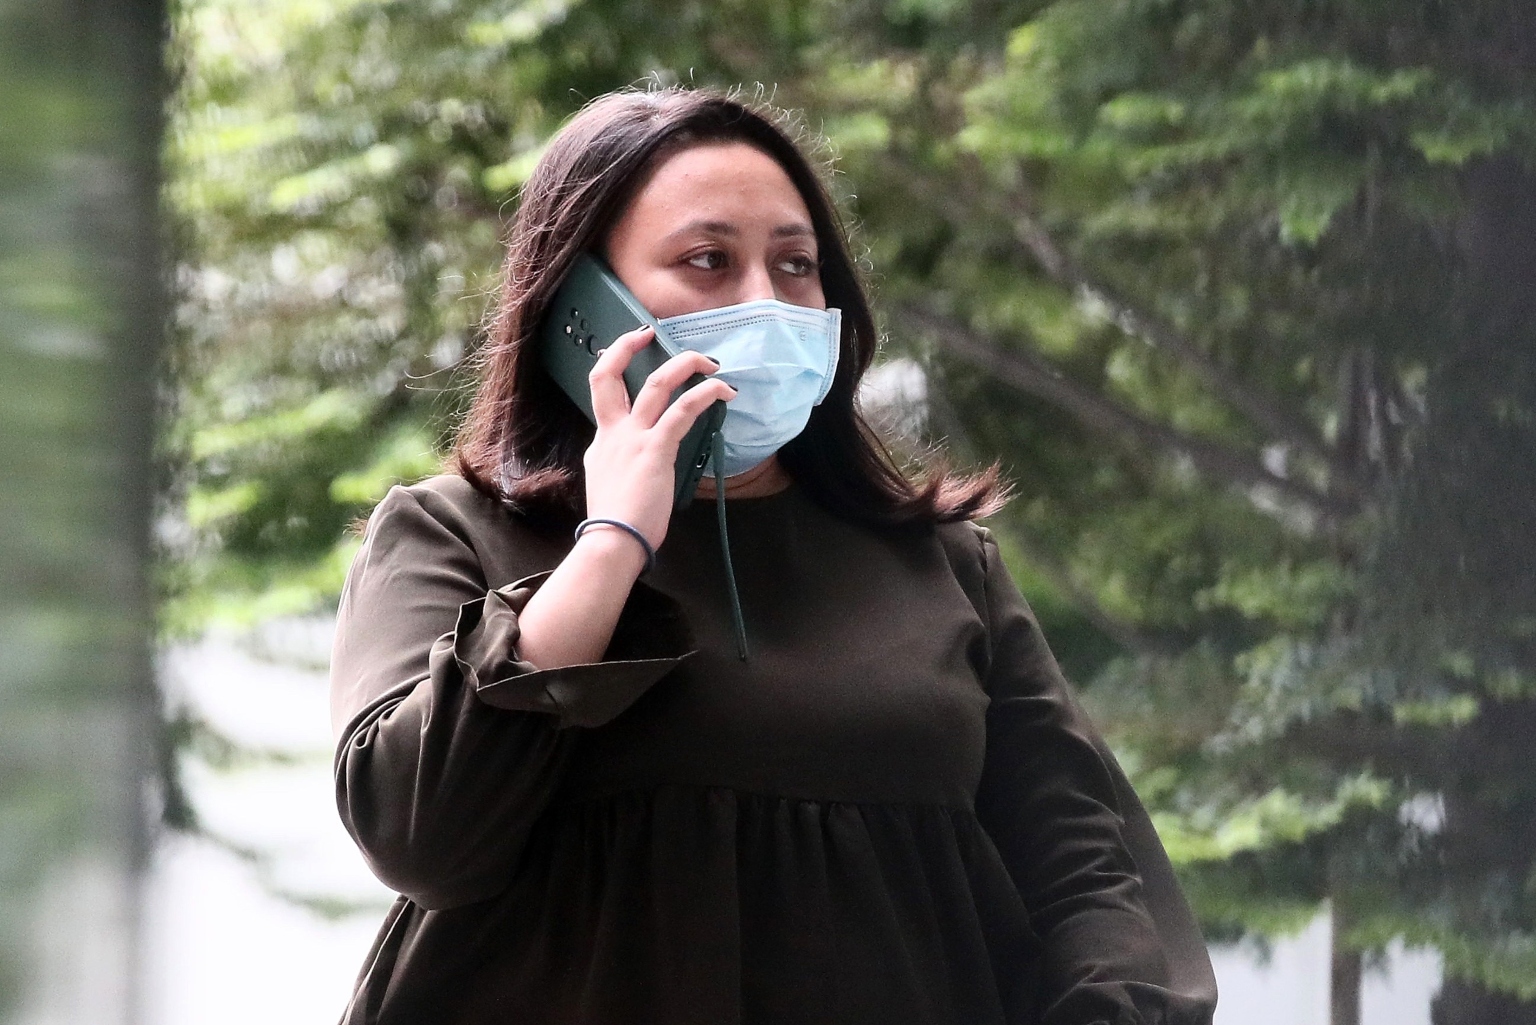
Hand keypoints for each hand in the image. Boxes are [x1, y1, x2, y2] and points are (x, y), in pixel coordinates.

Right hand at [583, 325, 735, 552]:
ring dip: (684, 365)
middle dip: (625, 346)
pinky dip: (704, 395)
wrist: (612, 541)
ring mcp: (633, 438)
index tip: (627, 355)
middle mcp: (613, 433)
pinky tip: (722, 390)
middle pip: (608, 375)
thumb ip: (620, 468)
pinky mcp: (656, 449)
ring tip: (709, 362)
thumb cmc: (615, 525)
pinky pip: (683, 411)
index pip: (604, 398)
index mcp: (601, 443)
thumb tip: (636, 468)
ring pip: (656, 384)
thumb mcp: (608, 486)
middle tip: (648, 332)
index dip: (614, 371)